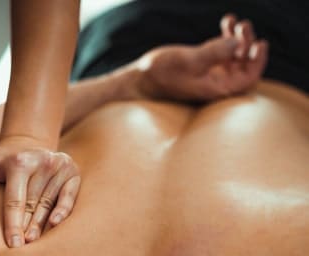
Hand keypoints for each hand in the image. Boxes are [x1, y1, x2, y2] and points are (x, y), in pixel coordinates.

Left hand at [0, 136, 79, 246]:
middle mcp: (42, 161)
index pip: (15, 200)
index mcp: (19, 161)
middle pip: (33, 204)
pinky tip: (55, 226)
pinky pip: (69, 196)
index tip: (11, 247)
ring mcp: (59, 166)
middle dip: (26, 229)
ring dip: (42, 226)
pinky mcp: (72, 172)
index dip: (12, 225)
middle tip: (20, 252)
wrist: (25, 146)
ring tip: (33, 246)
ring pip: (49, 204)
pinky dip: (64, 211)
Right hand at [134, 14, 267, 101]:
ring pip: (234, 56)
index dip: (258, 62)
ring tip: (234, 21)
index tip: (259, 43)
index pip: (248, 79)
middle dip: (246, 44)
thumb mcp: (188, 61)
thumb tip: (236, 43)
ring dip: (237, 38)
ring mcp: (208, 74)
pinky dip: (225, 36)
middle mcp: (215, 84)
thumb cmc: (161, 74)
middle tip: (242, 26)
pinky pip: (221, 50)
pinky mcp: (201, 65)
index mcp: (216, 89)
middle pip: (243, 65)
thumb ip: (214, 53)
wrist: (139, 80)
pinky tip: (226, 21)